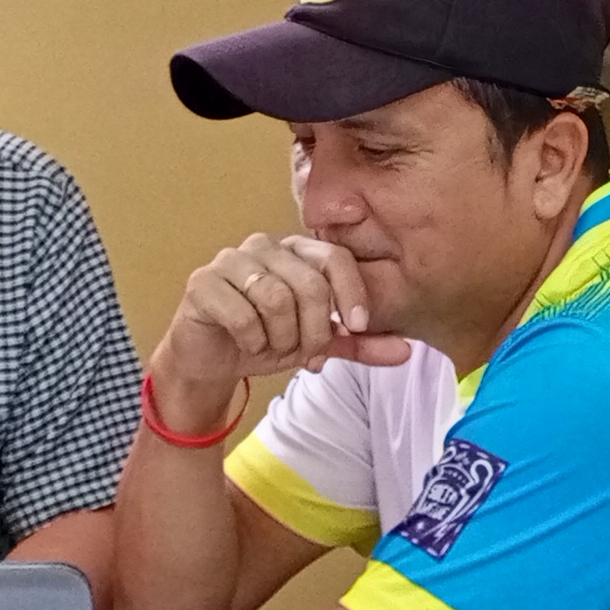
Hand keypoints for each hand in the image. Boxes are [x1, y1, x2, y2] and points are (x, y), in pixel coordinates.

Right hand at [152, 234, 415, 407]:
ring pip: (275, 298)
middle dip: (314, 330)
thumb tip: (406, 350)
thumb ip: (359, 344)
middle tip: (308, 353)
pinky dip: (252, 339)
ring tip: (274, 347)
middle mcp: (266, 247)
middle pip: (309, 283)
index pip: (336, 258)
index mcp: (297, 252)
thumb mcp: (318, 345)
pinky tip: (248, 344)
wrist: (210, 362)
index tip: (357, 326)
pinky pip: (241, 312)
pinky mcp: (202, 282)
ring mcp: (231, 260)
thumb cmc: (265, 341)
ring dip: (281, 338)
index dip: (351, 293)